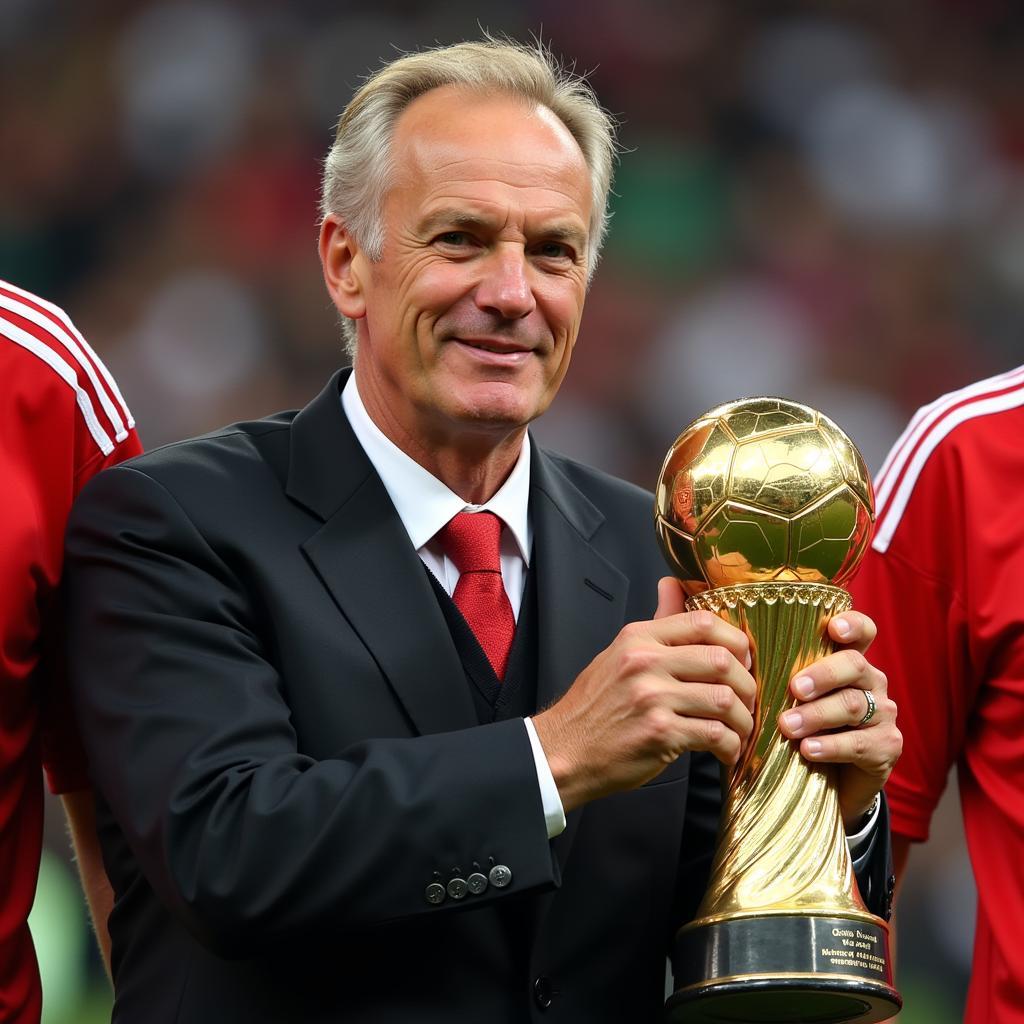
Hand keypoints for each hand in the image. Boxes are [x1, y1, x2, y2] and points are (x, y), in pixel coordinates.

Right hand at [532, 577, 755, 812]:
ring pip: (723, 700)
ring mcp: (652, 698)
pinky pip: (715, 734)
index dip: (735, 640)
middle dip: (745, 684)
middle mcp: (645, 662)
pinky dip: (730, 745)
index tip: (742, 660)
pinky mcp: (660, 733)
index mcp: (638, 638)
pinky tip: (725, 750)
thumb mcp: (619, 653)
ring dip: (741, 719)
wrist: (564, 750)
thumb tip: (672, 583)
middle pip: (721, 660)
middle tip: (746, 700)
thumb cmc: (594, 706)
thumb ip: (656, 623)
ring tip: (738, 729)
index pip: (702, 622)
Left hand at [776, 611, 901, 828]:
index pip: (863, 632)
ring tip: (787, 726)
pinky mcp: (887, 746)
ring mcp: (883, 714)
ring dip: (817, 715)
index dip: (853, 625)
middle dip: (823, 675)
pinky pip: (860, 743)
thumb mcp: (794, 701)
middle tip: (794, 688)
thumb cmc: (807, 729)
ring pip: (854, 705)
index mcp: (850, 663)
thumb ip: (779, 678)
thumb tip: (736, 659)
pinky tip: (808, 750)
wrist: (833, 782)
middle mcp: (872, 682)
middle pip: (854, 665)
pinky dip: (831, 746)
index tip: (834, 629)